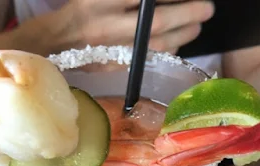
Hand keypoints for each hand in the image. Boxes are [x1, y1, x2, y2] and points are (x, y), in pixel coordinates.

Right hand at [36, 0, 214, 53]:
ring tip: (197, 27)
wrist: (53, 44)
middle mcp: (107, 26)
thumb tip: (155, 0)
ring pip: (155, 45)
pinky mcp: (114, 65)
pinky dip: (165, 50)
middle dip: (187, 14)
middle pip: (156, 22)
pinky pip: (146, 59)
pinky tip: (177, 43)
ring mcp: (112, 49)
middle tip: (207, 9)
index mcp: (99, 2)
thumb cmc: (75, 12)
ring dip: (181, 36)